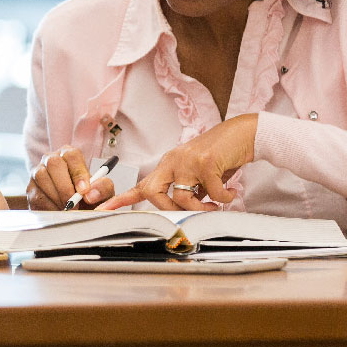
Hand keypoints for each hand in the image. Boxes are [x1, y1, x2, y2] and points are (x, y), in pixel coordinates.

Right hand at [27, 146, 114, 209]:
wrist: (75, 211)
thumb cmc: (89, 197)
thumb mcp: (102, 192)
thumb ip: (102, 188)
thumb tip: (90, 193)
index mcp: (70, 155)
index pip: (72, 156)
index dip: (78, 173)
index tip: (84, 190)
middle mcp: (52, 159)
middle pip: (53, 163)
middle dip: (65, 187)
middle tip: (74, 204)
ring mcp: (38, 172)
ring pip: (41, 177)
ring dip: (56, 197)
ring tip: (68, 209)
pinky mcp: (31, 188)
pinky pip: (36, 194)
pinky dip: (49, 206)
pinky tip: (58, 211)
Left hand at [98, 114, 258, 211]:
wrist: (243, 134)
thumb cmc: (221, 155)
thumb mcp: (198, 172)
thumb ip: (187, 189)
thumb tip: (183, 209)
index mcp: (168, 164)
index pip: (142, 184)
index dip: (122, 199)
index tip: (103, 209)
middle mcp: (173, 161)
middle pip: (153, 192)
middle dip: (167, 209)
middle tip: (187, 212)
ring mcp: (188, 160)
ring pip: (181, 198)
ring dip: (201, 208)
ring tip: (215, 204)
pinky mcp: (206, 162)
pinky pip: (211, 194)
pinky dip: (223, 198)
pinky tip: (230, 192)